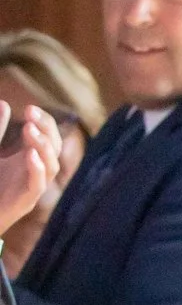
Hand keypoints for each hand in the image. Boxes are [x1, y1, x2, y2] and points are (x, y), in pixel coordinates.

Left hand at [0, 102, 63, 233]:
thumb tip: (5, 103)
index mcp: (32, 158)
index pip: (50, 136)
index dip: (45, 122)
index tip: (30, 109)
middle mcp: (37, 171)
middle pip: (55, 148)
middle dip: (46, 129)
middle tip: (30, 113)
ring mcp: (34, 186)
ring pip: (52, 166)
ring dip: (43, 146)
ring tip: (30, 129)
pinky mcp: (26, 201)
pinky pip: (38, 185)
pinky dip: (37, 169)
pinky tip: (30, 155)